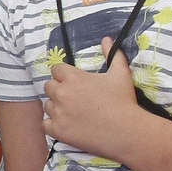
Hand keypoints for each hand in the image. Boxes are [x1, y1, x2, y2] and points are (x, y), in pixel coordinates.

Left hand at [42, 37, 143, 158]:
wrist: (126, 132)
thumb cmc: (124, 101)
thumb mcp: (121, 73)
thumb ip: (112, 54)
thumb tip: (106, 39)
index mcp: (73, 78)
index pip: (56, 69)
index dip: (64, 74)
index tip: (74, 82)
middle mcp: (62, 94)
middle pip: (48, 86)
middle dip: (59, 89)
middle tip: (73, 97)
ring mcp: (58, 113)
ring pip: (47, 105)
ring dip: (56, 107)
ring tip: (72, 112)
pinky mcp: (57, 130)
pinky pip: (45, 124)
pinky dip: (53, 124)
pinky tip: (66, 124)